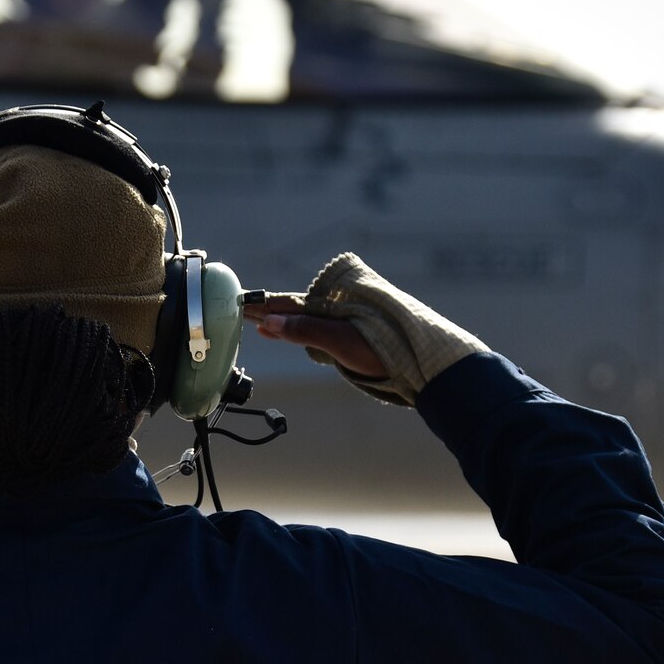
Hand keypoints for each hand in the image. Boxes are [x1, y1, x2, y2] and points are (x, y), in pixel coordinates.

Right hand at [242, 296, 386, 378]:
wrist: (424, 361)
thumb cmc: (386, 349)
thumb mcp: (341, 341)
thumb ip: (306, 330)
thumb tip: (269, 321)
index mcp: (331, 304)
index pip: (287, 302)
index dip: (262, 304)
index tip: (239, 302)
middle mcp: (335, 307)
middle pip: (293, 307)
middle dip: (268, 311)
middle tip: (242, 310)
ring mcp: (344, 320)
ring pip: (304, 318)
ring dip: (282, 321)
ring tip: (259, 323)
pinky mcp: (352, 332)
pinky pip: (316, 327)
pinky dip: (299, 329)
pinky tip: (288, 332)